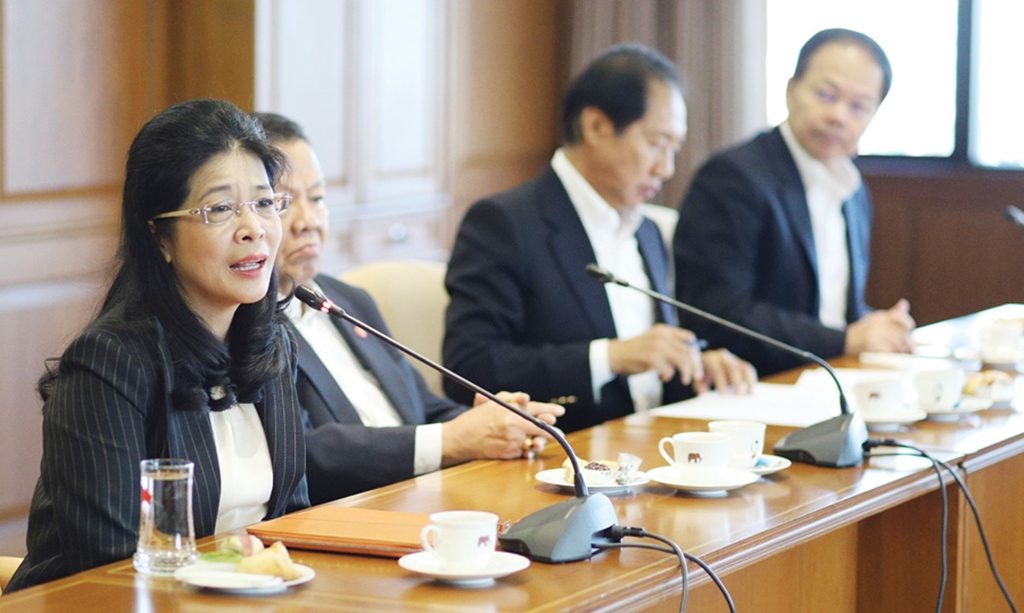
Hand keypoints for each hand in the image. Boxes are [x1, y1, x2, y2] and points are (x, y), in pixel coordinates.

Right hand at [440, 392, 563, 465]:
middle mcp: (513, 427)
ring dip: (539, 442)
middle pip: (541, 429)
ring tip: (539, 442)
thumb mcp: (492, 402)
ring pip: (534, 442)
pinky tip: (525, 448)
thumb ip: (511, 398)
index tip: (560, 412)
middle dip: (551, 431)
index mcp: (510, 411)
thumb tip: (526, 399)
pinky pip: (523, 451)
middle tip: (558, 432)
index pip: (536, 410)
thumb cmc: (476, 418)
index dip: (550, 411)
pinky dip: (524, 449)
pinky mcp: (509, 454)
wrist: (460, 439)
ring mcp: (512, 442)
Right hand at [608, 324, 702, 384]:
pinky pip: (669, 370)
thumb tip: (691, 355)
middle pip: (688, 351)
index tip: (695, 363)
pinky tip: (661, 377)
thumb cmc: (635, 351)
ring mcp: (657, 347)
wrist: (615, 355)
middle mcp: (662, 336)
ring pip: (682, 361)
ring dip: (686, 373)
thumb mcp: (653, 340)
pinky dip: (667, 376)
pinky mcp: (652, 359)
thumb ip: (669, 344)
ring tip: (684, 380)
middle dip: (695, 366)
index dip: (695, 351)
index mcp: (663, 330)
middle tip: (696, 376)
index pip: (689, 338)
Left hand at [695, 349, 756, 394]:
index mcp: (710, 359)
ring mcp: (732, 358)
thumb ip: (700, 386)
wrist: (706, 364)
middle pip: (731, 368)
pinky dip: (751, 379)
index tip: (723, 395)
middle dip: (736, 382)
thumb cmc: (702, 374)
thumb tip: (704, 393)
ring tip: (749, 394)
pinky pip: (749, 369)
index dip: (720, 382)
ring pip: (743, 368)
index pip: (716, 370)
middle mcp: (722, 356)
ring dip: (747, 381)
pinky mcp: (740, 362)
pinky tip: (752, 390)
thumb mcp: (698, 379)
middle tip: (739, 396)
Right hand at [845, 299, 915, 354]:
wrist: (845, 341)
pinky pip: (888, 351)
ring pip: (896, 344)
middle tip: (912, 349)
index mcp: (880, 317)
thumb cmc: (864, 331)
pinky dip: (892, 354)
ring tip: (902, 353)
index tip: (909, 330)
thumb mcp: (876, 319)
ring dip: (901, 350)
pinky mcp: (871, 345)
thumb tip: (904, 303)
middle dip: (908, 342)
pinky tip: (891, 355)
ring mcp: (874, 334)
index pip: (900, 317)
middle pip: (901, 333)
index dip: (908, 323)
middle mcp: (877, 324)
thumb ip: (893, 313)